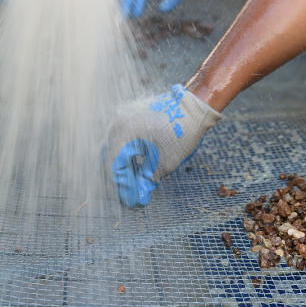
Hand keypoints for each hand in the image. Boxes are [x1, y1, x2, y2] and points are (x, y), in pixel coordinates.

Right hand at [106, 84, 221, 206]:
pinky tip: (139, 167)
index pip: (112, 166)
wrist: (194, 105)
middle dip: (123, 178)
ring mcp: (123, 118)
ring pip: (117, 149)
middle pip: (111, 157)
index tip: (132, 200)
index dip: (122, 186)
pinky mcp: (130, 116)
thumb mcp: (166, 162)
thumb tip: (140, 193)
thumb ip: (148, 178)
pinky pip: (124, 139)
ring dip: (125, 167)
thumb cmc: (181, 131)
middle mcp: (118, 124)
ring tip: (138, 182)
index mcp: (123, 133)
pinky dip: (129, 155)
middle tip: (134, 194)